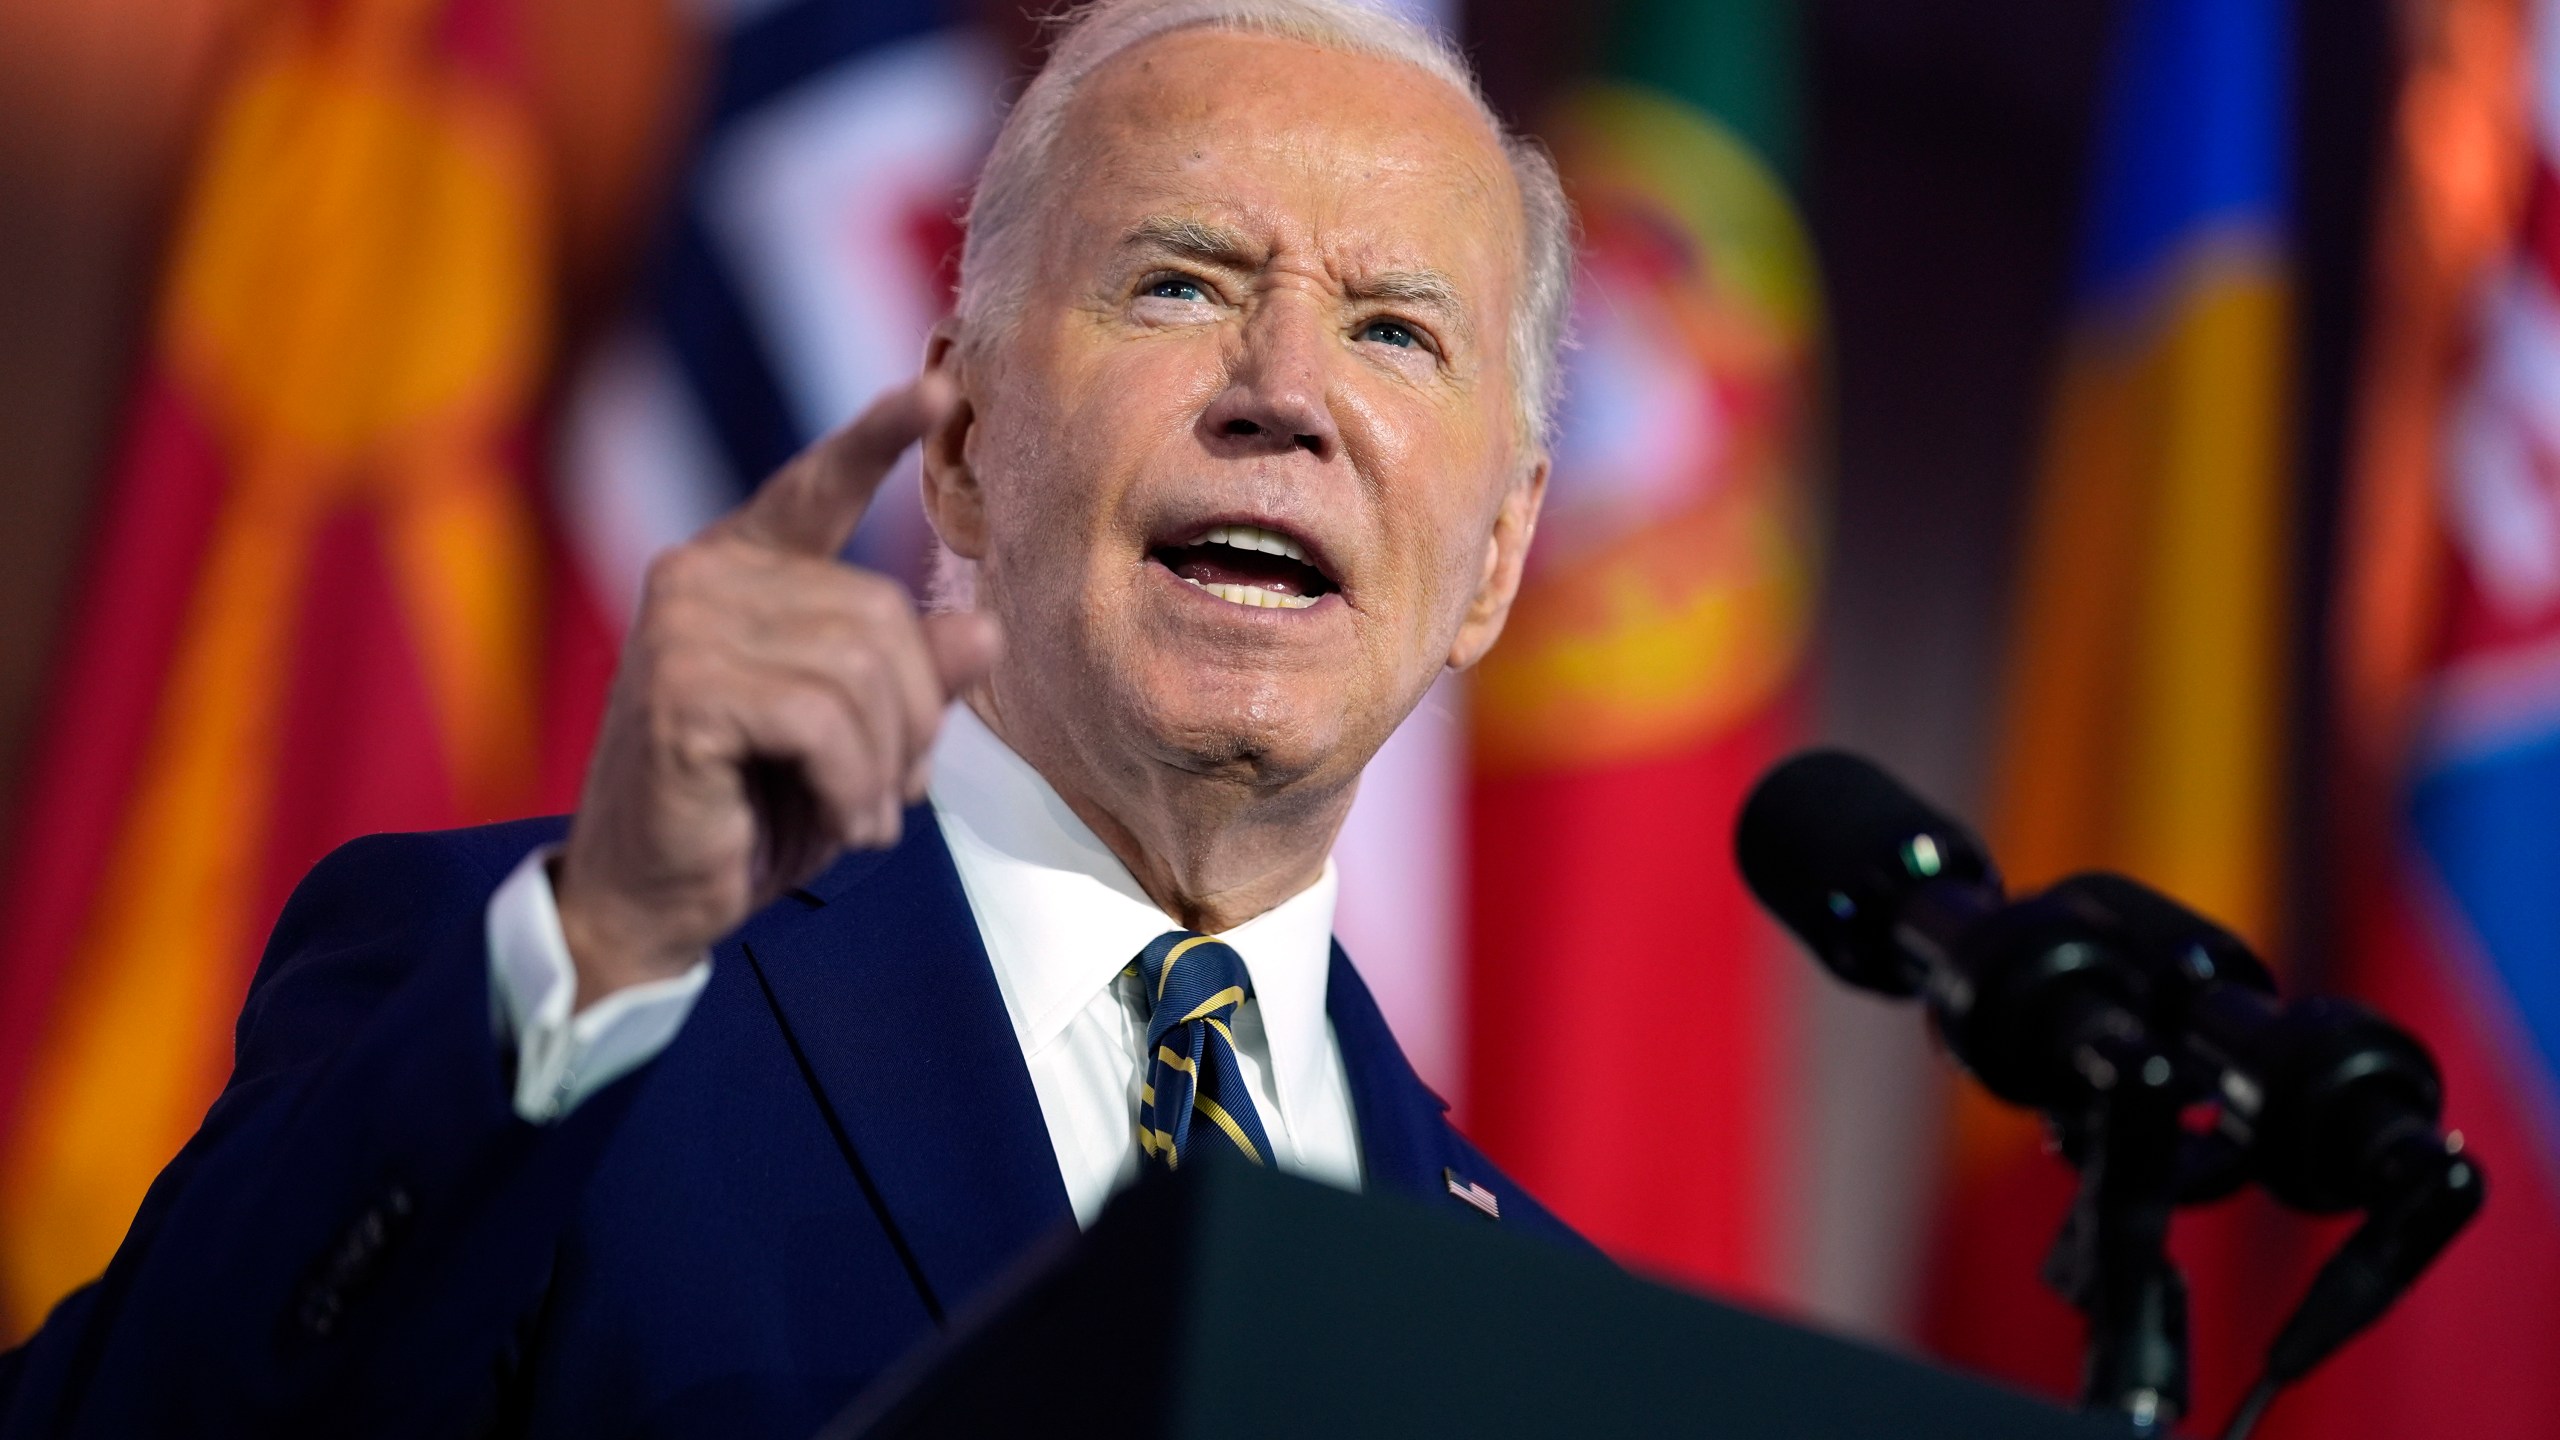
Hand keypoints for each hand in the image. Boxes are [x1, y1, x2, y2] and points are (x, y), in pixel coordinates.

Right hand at [553, 376, 999, 1003]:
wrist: (654, 900)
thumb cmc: (752, 814)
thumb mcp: (856, 742)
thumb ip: (911, 680)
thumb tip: (983, 629)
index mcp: (742, 570)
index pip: (818, 486)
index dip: (877, 437)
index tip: (937, 388)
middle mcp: (703, 574)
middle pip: (881, 613)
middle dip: (914, 717)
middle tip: (899, 794)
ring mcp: (684, 622)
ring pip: (862, 668)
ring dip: (887, 764)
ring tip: (864, 816)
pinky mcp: (682, 685)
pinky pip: (824, 720)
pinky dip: (852, 785)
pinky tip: (840, 823)